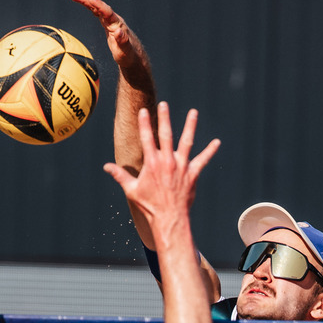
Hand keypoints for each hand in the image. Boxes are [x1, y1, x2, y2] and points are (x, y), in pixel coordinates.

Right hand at [70, 0, 146, 72]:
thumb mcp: (125, 51)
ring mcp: (110, 20)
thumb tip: (118, 32)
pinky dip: (89, 5)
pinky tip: (82, 1)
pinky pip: (96, 11)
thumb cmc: (129, 55)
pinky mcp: (107, 23)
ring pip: (96, 6)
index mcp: (117, 24)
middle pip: (99, 5)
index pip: (106, 11)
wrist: (134, 55)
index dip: (97, 4)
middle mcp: (113, 19)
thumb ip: (122, 41)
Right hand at [104, 103, 219, 222]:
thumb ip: (120, 175)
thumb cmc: (149, 206)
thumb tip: (106, 167)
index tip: (143, 111)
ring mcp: (181, 166)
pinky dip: (210, 151)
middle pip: (166, 134)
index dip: (144, 123)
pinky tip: (217, 142)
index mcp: (152, 163)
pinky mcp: (192, 174)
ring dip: (190, 126)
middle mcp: (167, 161)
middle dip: (164, 118)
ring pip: (187, 142)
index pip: (146, 138)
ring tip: (193, 112)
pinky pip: (203, 160)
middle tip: (164, 104)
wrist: (169, 218)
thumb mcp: (132, 190)